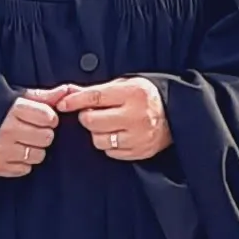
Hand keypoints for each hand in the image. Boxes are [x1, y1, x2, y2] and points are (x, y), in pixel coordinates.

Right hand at [0, 90, 60, 177]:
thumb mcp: (13, 97)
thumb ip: (41, 96)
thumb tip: (66, 91)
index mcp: (12, 108)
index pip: (49, 117)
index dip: (48, 118)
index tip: (40, 117)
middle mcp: (7, 129)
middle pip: (47, 137)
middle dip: (43, 134)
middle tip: (30, 130)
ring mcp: (2, 150)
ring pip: (38, 155)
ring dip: (34, 149)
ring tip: (21, 142)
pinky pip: (25, 169)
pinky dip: (22, 162)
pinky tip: (13, 152)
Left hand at [52, 77, 170, 161]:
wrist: (175, 114)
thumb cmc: (144, 97)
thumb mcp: (123, 85)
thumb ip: (94, 90)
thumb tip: (65, 92)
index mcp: (133, 93)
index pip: (95, 97)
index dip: (75, 101)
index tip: (63, 104)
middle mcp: (136, 115)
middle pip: (93, 121)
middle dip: (87, 117)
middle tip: (94, 114)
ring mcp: (139, 136)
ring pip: (99, 140)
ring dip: (98, 133)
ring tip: (108, 125)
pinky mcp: (140, 151)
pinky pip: (111, 152)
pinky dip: (109, 145)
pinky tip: (118, 135)